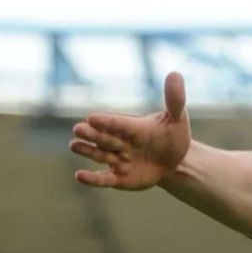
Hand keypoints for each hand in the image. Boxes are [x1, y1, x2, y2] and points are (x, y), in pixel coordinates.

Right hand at [70, 72, 190, 189]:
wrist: (174, 161)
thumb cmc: (171, 136)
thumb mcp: (176, 118)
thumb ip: (174, 99)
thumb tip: (176, 73)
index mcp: (131, 127)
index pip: (117, 123)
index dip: (107, 122)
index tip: (92, 118)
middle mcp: (119, 142)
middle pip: (103, 137)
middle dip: (92, 134)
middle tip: (79, 129)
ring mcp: (117, 160)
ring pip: (100, 155)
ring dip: (89, 151)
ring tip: (75, 146)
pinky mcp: (119, 178)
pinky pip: (104, 179)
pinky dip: (93, 179)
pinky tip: (80, 176)